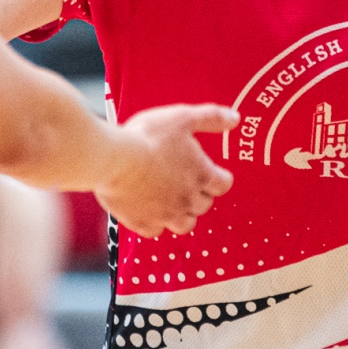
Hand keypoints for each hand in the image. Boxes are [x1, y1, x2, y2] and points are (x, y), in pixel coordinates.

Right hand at [95, 104, 237, 236]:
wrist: (112, 159)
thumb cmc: (147, 138)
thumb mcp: (182, 118)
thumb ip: (211, 118)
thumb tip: (234, 119)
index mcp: (201, 175)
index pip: (223, 184)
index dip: (219, 178)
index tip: (213, 174)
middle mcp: (187, 200)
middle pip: (205, 205)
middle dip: (200, 195)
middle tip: (187, 182)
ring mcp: (165, 215)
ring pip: (185, 224)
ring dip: (182, 214)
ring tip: (172, 201)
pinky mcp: (143, 223)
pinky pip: (155, 230)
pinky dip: (154, 222)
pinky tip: (148, 210)